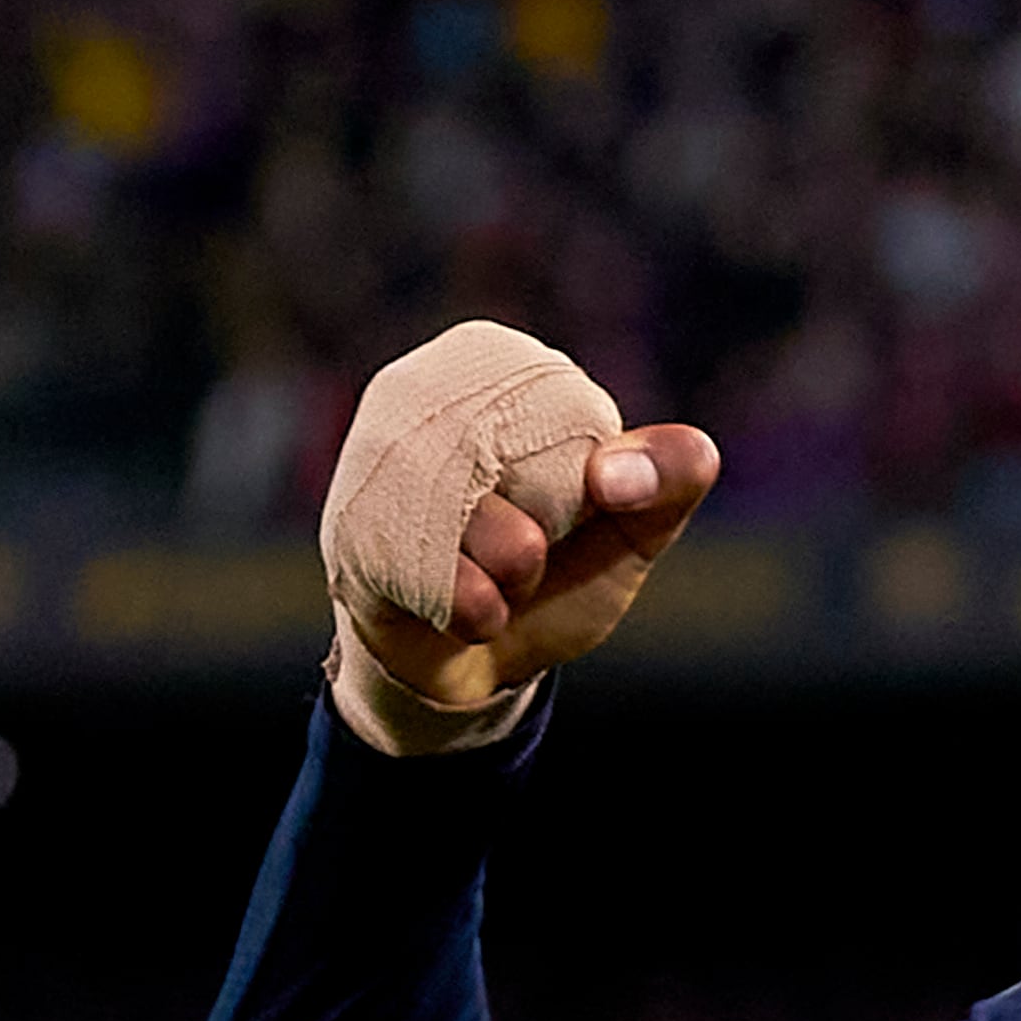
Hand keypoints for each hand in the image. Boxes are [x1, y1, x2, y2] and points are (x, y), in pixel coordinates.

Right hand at [321, 326, 721, 755]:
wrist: (476, 658)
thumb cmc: (556, 569)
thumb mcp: (632, 523)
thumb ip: (672, 475)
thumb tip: (669, 457)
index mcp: (497, 362)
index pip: (573, 412)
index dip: (591, 482)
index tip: (572, 504)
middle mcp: (420, 388)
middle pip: (529, 462)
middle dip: (550, 531)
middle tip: (533, 553)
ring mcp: (372, 458)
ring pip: (485, 518)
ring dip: (515, 574)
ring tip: (503, 582)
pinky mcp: (348, 533)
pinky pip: (435, 570)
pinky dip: (474, 607)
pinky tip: (471, 612)